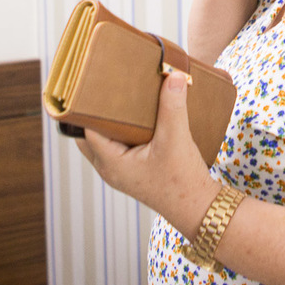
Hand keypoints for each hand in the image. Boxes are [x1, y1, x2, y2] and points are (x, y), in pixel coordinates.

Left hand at [77, 72, 220, 239]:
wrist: (198, 208)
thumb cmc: (183, 181)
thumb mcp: (177, 139)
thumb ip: (173, 106)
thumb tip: (172, 75)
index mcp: (110, 162)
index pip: (86, 129)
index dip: (87, 107)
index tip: (93, 86)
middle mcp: (109, 168)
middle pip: (89, 135)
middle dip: (95, 113)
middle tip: (106, 89)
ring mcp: (120, 172)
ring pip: (103, 141)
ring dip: (109, 123)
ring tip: (120, 99)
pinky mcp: (132, 172)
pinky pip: (116, 146)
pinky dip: (121, 132)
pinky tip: (136, 117)